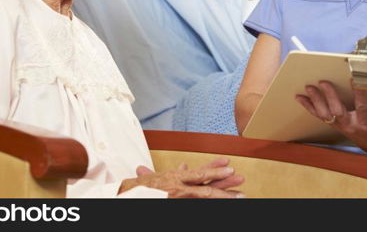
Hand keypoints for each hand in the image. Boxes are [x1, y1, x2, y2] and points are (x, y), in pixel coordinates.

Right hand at [119, 157, 244, 197]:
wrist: (125, 194)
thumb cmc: (141, 188)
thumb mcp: (158, 177)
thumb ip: (174, 173)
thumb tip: (185, 165)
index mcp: (176, 177)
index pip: (199, 171)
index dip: (214, 167)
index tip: (228, 162)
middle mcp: (179, 185)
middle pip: (206, 183)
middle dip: (225, 182)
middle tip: (241, 179)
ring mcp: (178, 196)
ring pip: (205, 195)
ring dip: (223, 195)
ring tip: (240, 196)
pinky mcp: (175, 203)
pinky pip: (196, 203)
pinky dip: (208, 203)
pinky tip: (220, 203)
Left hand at [295, 80, 366, 156]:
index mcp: (366, 122)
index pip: (361, 106)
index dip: (358, 93)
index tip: (353, 80)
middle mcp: (351, 125)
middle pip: (337, 110)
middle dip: (329, 96)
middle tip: (322, 82)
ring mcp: (341, 126)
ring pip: (325, 113)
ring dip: (315, 101)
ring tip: (308, 88)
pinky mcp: (335, 125)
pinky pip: (319, 115)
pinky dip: (309, 106)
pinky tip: (300, 97)